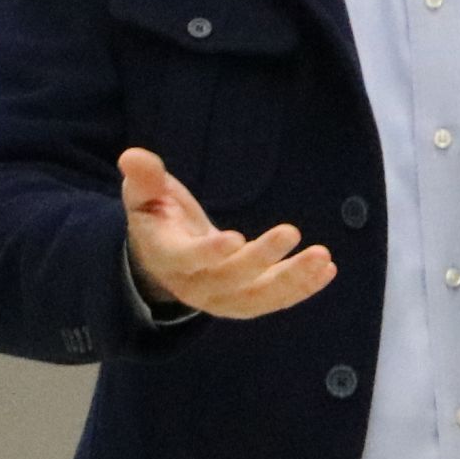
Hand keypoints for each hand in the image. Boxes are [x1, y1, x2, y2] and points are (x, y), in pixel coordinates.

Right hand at [120, 147, 335, 319]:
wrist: (165, 260)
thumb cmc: (158, 219)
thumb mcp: (144, 196)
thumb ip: (143, 179)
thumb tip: (132, 156)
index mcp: (169, 258)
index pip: (187, 260)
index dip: (208, 253)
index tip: (235, 238)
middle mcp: (196, 286)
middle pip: (230, 279)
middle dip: (261, 258)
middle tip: (291, 231)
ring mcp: (223, 299)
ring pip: (258, 298)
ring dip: (292, 280)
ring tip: (322, 257)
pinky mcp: (246, 302)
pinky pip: (275, 301)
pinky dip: (302, 288)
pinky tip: (327, 269)